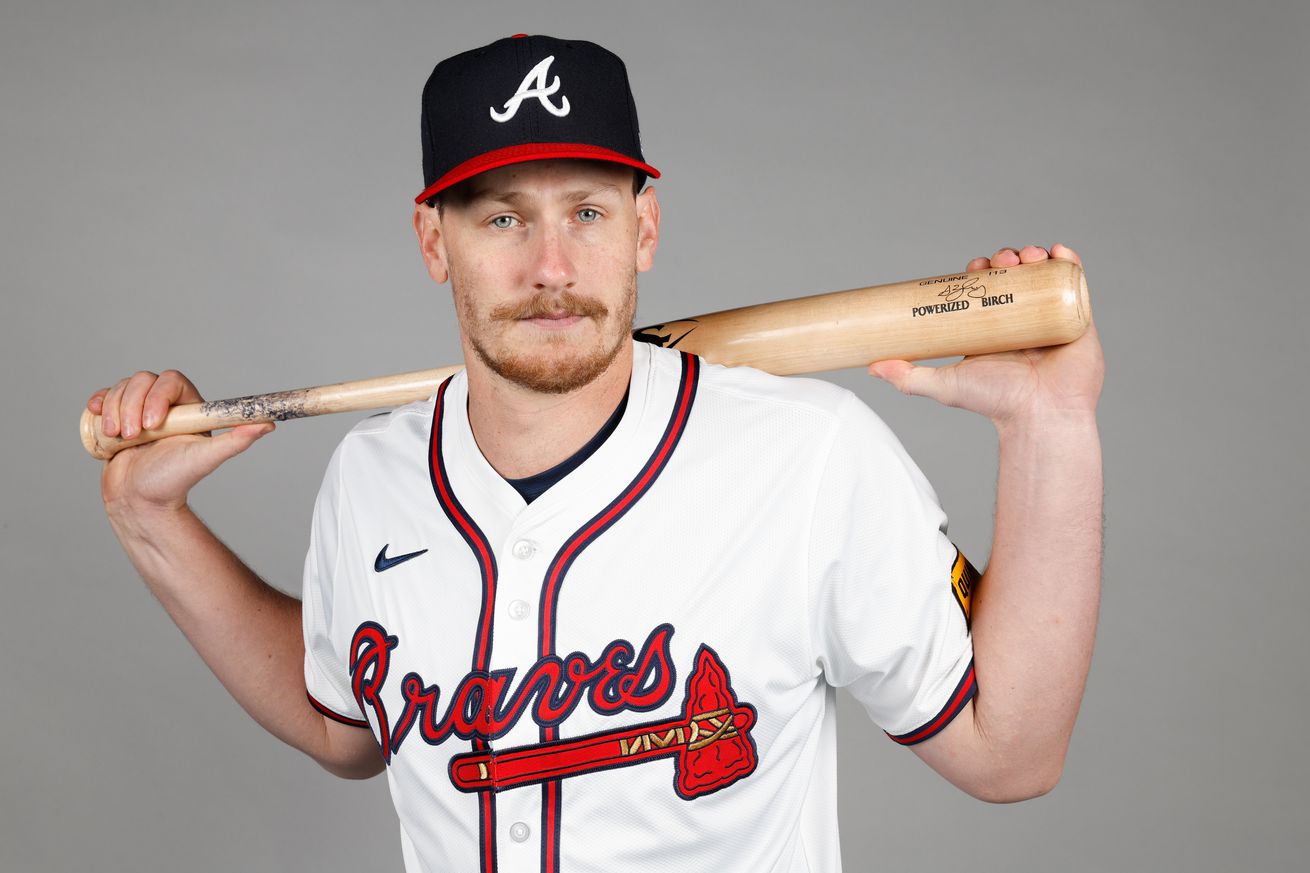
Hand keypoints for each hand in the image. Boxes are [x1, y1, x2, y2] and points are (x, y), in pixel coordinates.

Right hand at [88, 370, 273, 514]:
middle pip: (142, 380)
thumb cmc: (174, 482)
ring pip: (121, 389)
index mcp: (188, 409)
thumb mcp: (205, 459)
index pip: (171, 380)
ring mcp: (138, 411)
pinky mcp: (117, 419)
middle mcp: (164, 406)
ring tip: (120, 440)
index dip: (158, 396)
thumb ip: (235, 441)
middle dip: (132, 407)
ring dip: (115, 411)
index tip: (154, 425)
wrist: (139, 502)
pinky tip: (99, 418)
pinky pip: (104, 398)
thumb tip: (268, 424)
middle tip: (134, 438)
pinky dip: (99, 404)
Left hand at [868, 244, 1102, 427]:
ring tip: (1027, 256)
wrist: (1040, 416)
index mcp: (992, 328)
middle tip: (1000, 260)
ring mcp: (1051, 316)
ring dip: (1034, 256)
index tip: (973, 266)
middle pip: (1014, 276)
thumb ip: (907, 376)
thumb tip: (871, 367)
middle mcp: (1021, 320)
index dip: (980, 271)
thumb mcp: (944, 385)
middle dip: (1007, 259)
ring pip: (1043, 275)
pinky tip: (1059, 251)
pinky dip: (1069, 262)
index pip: (985, 288)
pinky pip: (1076, 283)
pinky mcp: (1079, 319)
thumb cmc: (996, 403)